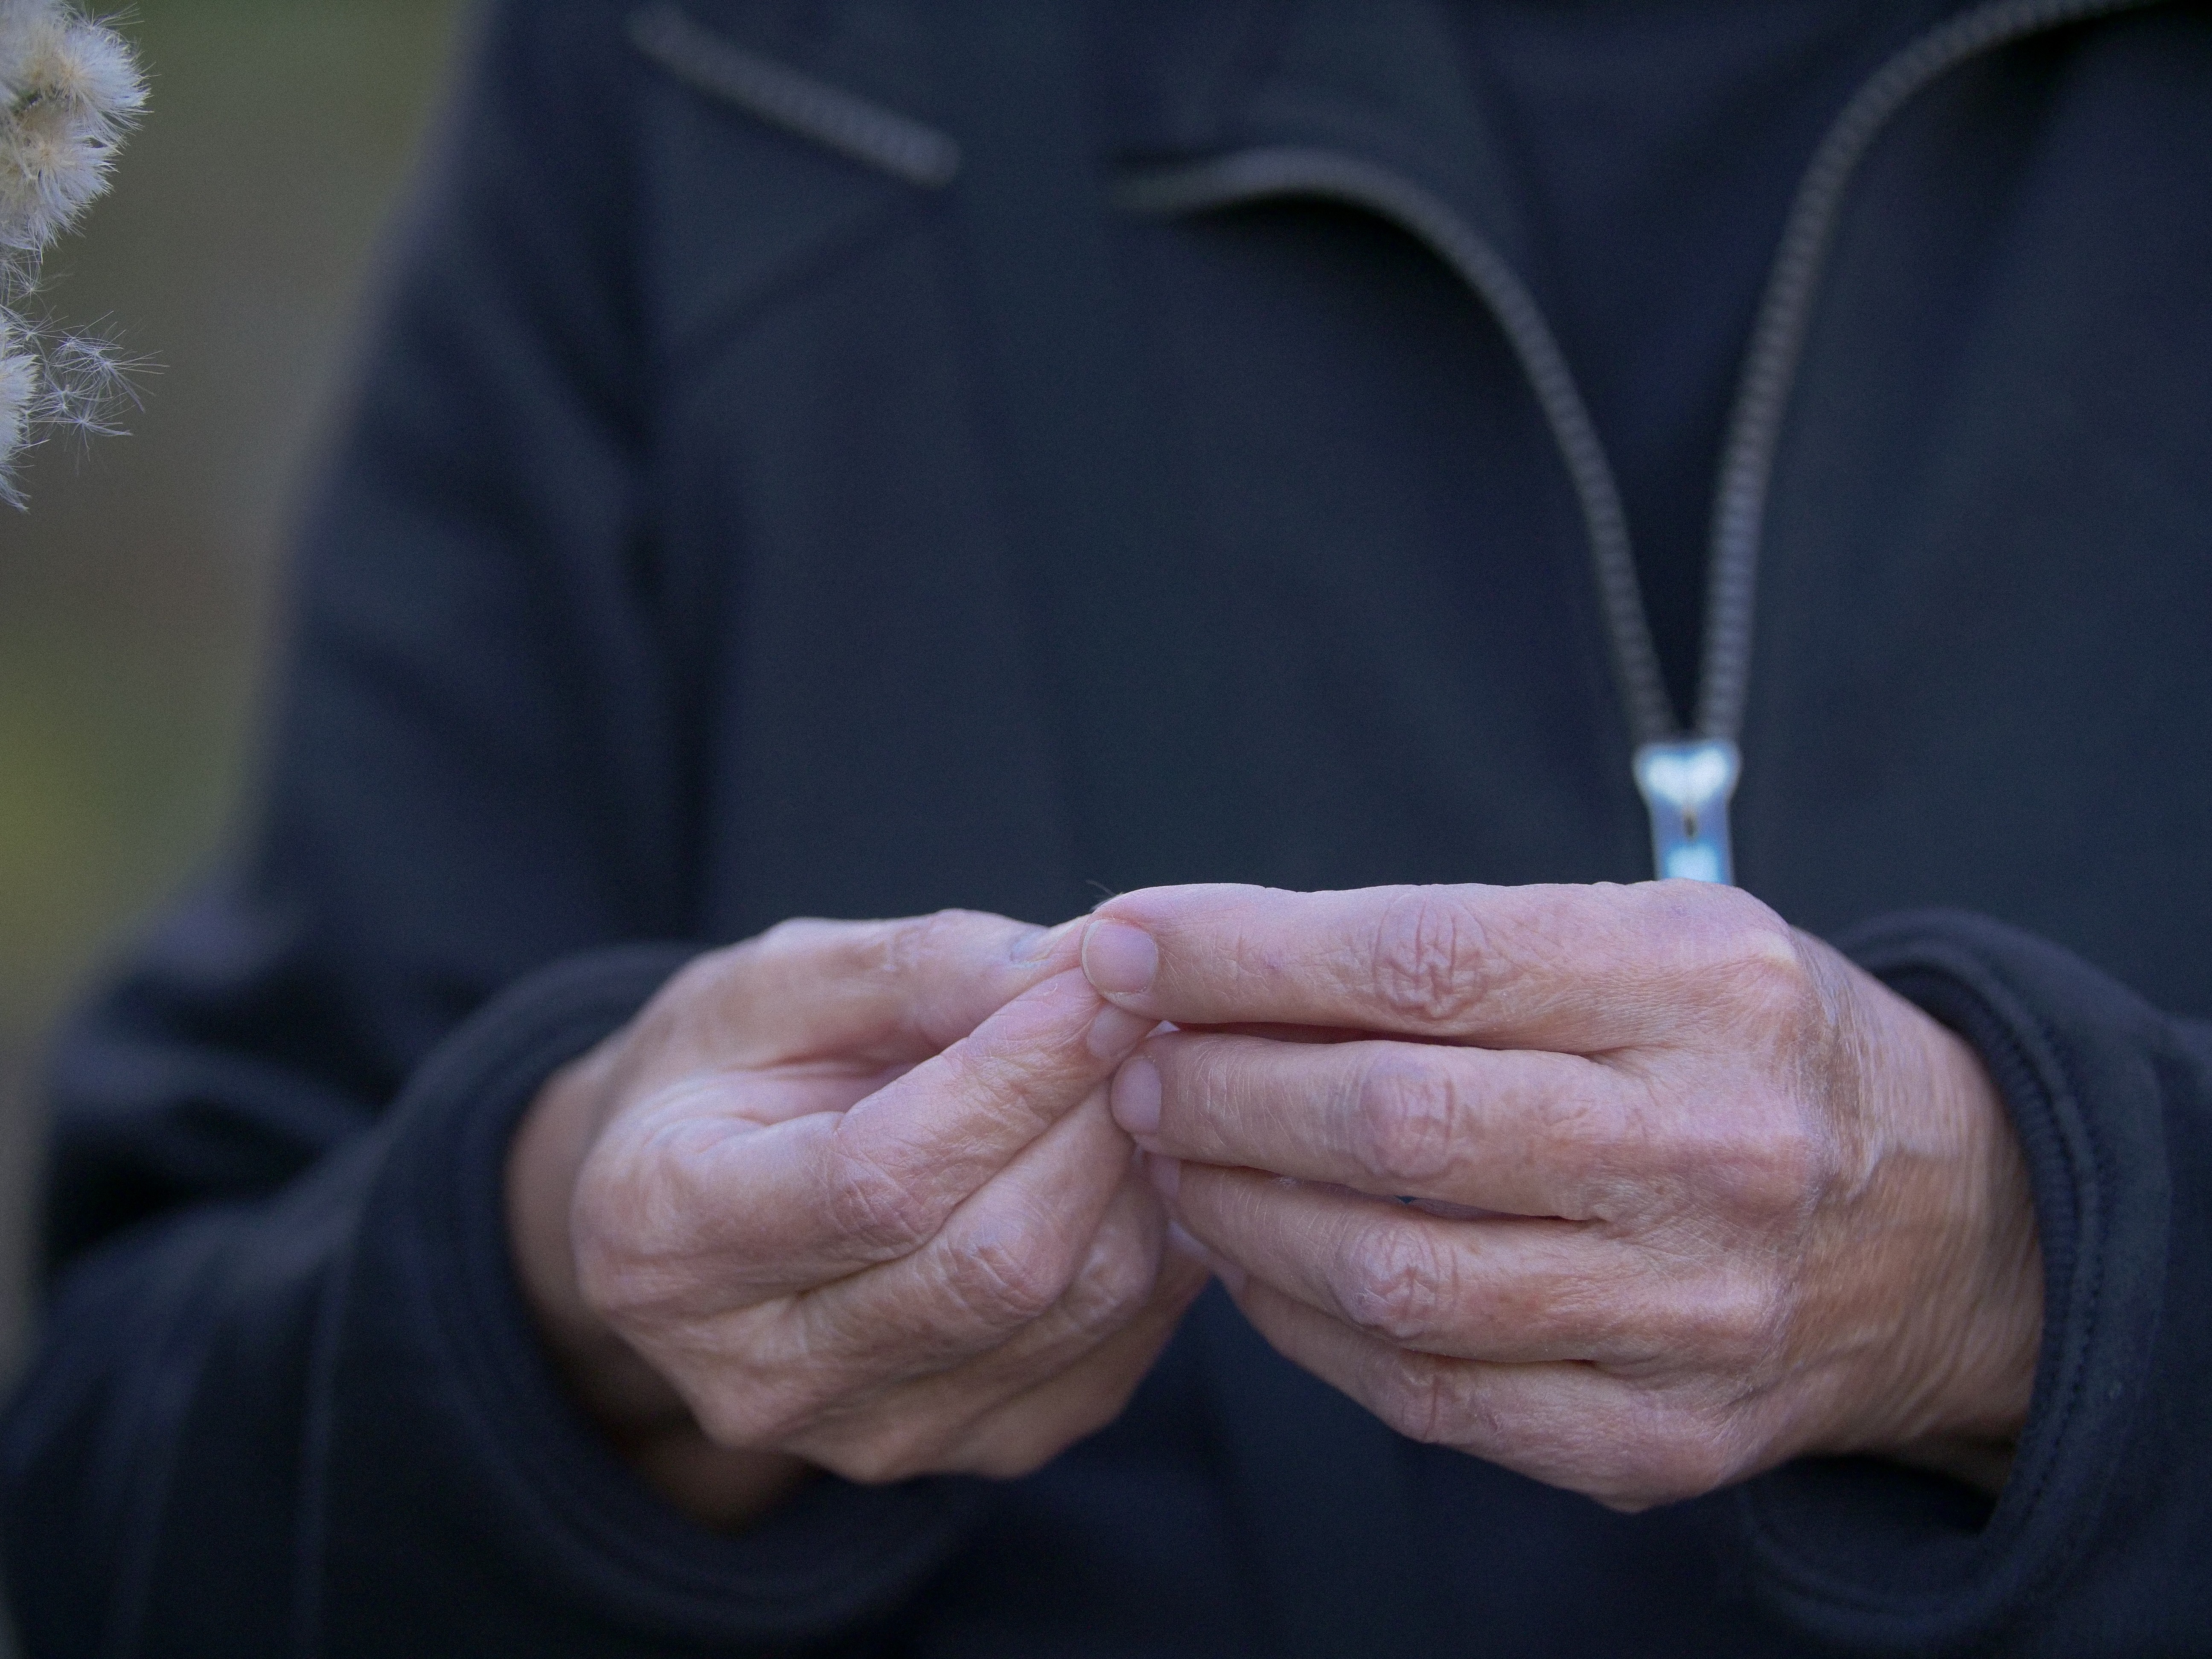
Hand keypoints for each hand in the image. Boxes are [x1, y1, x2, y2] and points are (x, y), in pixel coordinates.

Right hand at [508, 910, 1208, 1528]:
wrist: (685, 1218)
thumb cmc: (726, 1076)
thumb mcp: (778, 982)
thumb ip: (922, 967)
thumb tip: (1078, 968)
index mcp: (665, 1235)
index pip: (883, 1179)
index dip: (1015, 1078)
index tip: (1100, 988)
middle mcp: (758, 1371)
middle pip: (994, 1260)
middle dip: (1093, 1120)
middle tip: (1137, 1020)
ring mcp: (872, 1433)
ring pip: (1076, 1307)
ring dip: (1137, 1176)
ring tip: (1134, 1082)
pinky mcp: (977, 1450)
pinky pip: (1118, 1349)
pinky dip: (1152, 1243)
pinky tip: (1131, 1166)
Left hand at [1081, 881, 2043, 1509]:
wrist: (1947, 1228)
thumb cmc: (1745, 1050)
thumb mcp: (1649, 939)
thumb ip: (1451, 949)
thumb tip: (1201, 962)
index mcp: (1706, 982)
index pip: (1423, 960)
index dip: (1242, 953)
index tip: (1132, 940)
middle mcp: (1714, 1147)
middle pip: (1394, 1123)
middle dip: (1218, 1090)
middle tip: (1133, 1066)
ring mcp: (1696, 1312)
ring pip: (1394, 1276)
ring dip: (1239, 1214)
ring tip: (1172, 1158)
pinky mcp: (1667, 1440)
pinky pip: (1430, 1396)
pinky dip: (1305, 1329)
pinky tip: (1254, 1265)